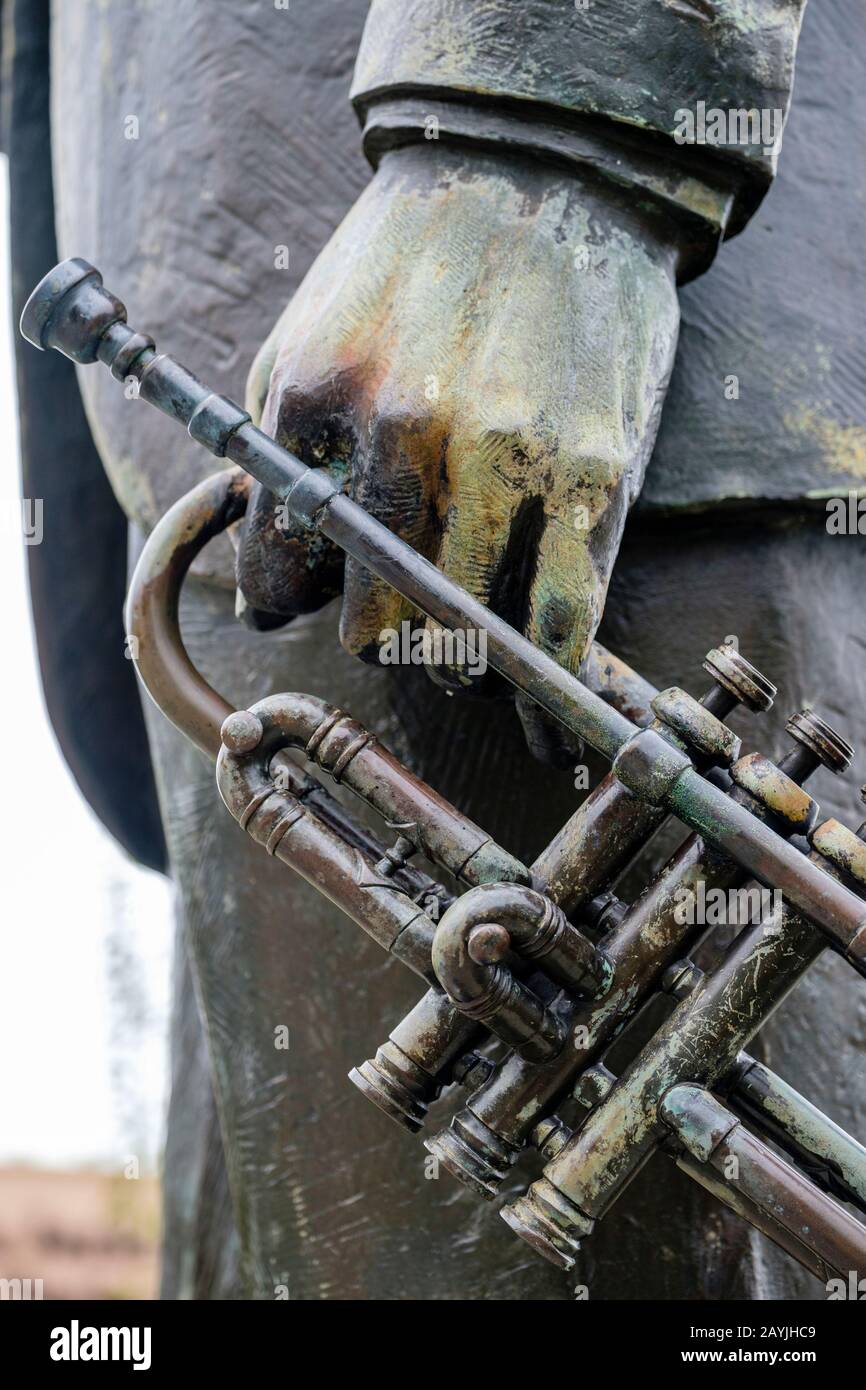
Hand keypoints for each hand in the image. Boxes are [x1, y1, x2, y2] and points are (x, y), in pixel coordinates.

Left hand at [236, 143, 678, 761]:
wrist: (546, 167)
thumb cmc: (414, 258)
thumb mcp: (310, 328)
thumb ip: (280, 447)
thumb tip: (271, 568)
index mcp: (318, 394)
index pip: (279, 567)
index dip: (284, 602)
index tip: (302, 606)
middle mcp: (408, 434)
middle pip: (373, 623)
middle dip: (376, 640)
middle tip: (391, 624)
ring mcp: (507, 461)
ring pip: (464, 639)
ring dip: (455, 663)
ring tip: (459, 650)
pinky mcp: (594, 478)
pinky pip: (562, 624)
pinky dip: (548, 687)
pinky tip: (541, 709)